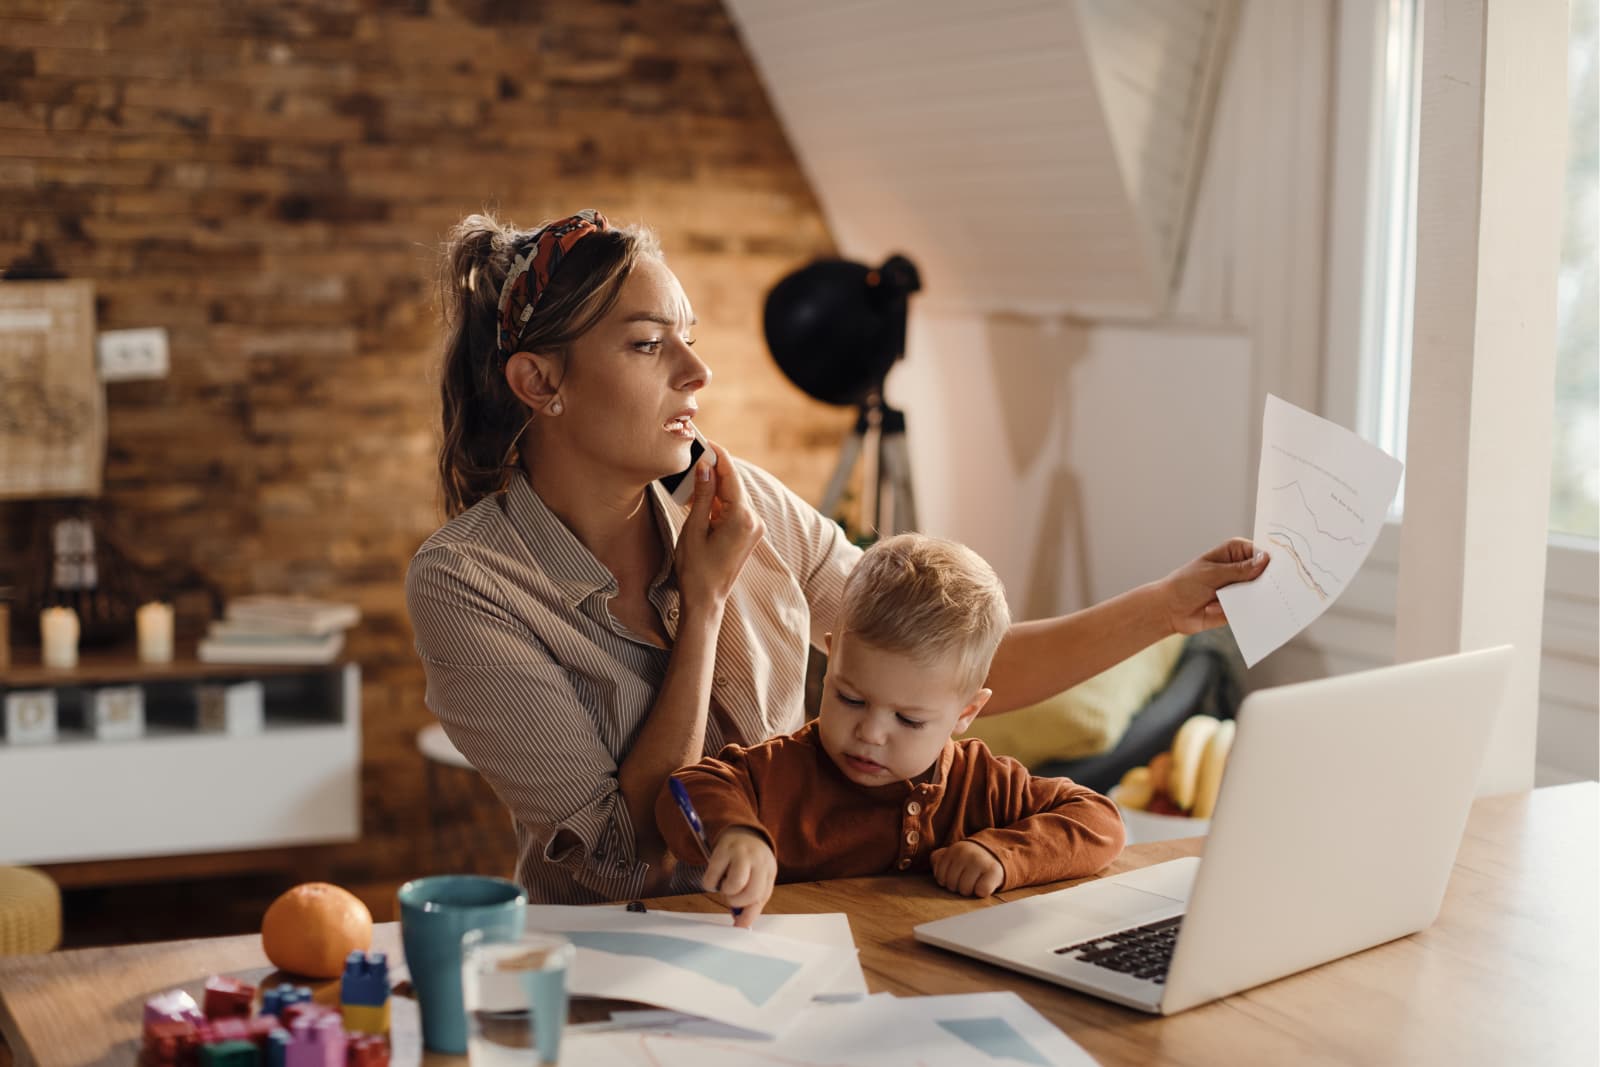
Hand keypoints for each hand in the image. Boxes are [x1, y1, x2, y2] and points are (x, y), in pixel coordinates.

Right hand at [674, 441, 764, 615]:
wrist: (706, 600)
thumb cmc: (696, 569)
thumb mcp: (694, 528)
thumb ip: (702, 495)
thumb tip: (704, 466)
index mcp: (742, 518)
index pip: (731, 476)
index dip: (718, 456)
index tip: (706, 441)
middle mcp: (754, 521)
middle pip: (733, 484)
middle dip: (714, 470)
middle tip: (694, 456)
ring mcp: (754, 528)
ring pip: (733, 496)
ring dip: (714, 486)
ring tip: (691, 479)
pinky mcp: (749, 534)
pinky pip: (733, 509)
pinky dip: (718, 502)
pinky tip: (700, 498)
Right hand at [703, 827, 776, 928]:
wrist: (740, 831)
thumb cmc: (749, 862)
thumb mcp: (757, 878)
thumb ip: (751, 901)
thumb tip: (740, 924)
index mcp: (769, 869)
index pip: (762, 896)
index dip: (750, 913)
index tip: (740, 925)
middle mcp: (758, 860)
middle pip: (751, 893)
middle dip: (737, 901)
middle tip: (731, 895)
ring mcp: (741, 853)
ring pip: (735, 885)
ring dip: (726, 892)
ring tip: (725, 884)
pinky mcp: (722, 850)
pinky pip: (713, 877)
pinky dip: (710, 884)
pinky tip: (714, 878)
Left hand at [931, 840, 1004, 897]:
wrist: (994, 855)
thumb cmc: (968, 861)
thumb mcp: (951, 856)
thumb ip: (937, 860)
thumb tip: (936, 871)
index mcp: (954, 850)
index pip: (941, 878)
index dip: (947, 881)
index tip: (956, 875)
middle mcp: (966, 853)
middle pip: (952, 885)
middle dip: (958, 886)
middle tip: (967, 879)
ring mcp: (980, 861)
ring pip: (965, 890)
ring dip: (970, 890)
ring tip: (975, 881)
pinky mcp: (994, 871)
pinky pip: (981, 891)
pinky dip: (982, 891)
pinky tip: (984, 883)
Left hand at [1159, 538, 1268, 634]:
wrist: (1169, 610)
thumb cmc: (1185, 584)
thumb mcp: (1212, 574)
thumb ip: (1239, 570)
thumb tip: (1265, 560)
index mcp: (1234, 552)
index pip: (1261, 552)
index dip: (1272, 560)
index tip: (1284, 568)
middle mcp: (1241, 568)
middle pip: (1265, 573)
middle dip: (1269, 582)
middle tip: (1277, 588)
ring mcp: (1241, 588)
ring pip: (1261, 592)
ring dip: (1258, 598)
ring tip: (1258, 603)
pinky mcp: (1239, 606)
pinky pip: (1252, 609)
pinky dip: (1250, 611)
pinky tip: (1253, 613)